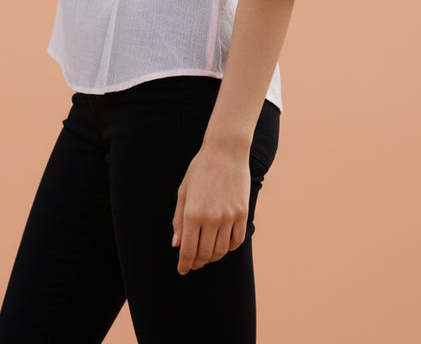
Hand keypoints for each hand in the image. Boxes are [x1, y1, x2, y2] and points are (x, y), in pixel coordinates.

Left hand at [172, 143, 249, 274]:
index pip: (188, 250)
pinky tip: (223, 243)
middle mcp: (211, 218)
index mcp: (193, 213)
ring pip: (221, 251)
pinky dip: (229, 247)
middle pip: (205, 254)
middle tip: (194, 262)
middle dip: (197, 262)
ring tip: (207, 253)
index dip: (184, 264)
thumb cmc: (200, 169)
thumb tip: (176, 245)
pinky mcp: (243, 213)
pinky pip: (237, 240)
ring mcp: (229, 216)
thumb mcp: (183, 192)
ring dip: (213, 257)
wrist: (226, 151)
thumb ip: (178, 220)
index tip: (182, 270)